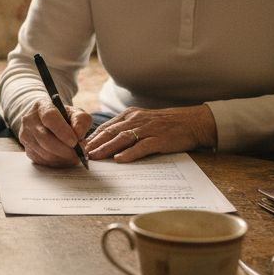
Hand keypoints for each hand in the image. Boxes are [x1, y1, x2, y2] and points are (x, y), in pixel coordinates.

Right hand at [18, 100, 92, 166]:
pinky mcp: (27, 149)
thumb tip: (78, 135)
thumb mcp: (76, 113)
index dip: (62, 131)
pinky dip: (56, 162)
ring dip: (62, 157)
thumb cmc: (64, 117)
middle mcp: (29, 120)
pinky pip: (42, 160)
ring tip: (74, 155)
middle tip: (79, 153)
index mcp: (42, 105)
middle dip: (65, 149)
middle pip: (45, 138)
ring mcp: (25, 135)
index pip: (49, 117)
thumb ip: (81, 121)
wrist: (48, 122)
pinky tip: (65, 157)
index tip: (75, 142)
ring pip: (44, 152)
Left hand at [83, 105, 216, 161]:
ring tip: (95, 157)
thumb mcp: (144, 120)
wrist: (193, 122)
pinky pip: (142, 147)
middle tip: (81, 154)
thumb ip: (127, 127)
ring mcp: (149, 129)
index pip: (107, 126)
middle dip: (95, 143)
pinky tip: (120, 159)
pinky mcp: (160, 139)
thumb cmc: (167, 124)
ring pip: (123, 138)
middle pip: (111, 132)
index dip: (93, 137)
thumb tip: (107, 141)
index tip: (80, 146)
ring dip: (107, 148)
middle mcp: (137, 120)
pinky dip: (130, 153)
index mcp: (131, 115)